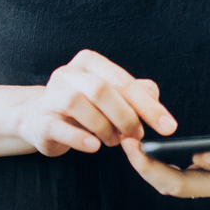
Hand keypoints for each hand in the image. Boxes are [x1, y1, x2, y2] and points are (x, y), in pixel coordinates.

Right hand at [13, 50, 177, 156]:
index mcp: (90, 62)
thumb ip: (138, 94)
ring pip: (78, 104)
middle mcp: (68, 74)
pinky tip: (94, 146)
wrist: (41, 119)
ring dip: (103, 127)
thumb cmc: (86, 107)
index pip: (123, 81)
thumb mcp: (113, 96)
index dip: (148, 105)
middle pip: (101, 90)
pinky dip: (79, 138)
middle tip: (137, 136)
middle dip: (126, 116)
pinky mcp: (40, 121)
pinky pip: (58, 127)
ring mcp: (50, 96)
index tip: (169, 127)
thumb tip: (156, 101)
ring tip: (113, 141)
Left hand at [121, 100, 209, 199]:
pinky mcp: (201, 184)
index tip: (195, 151)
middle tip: (133, 146)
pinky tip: (137, 150)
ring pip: (176, 187)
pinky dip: (153, 169)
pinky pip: (173, 182)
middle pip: (189, 186)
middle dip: (156, 170)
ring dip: (149, 170)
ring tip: (128, 145)